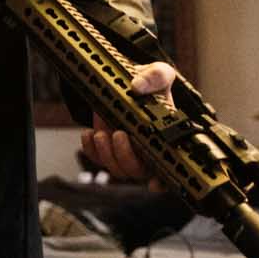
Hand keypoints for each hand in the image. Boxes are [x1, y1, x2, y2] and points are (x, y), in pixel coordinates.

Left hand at [80, 61, 178, 183]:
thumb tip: (137, 86)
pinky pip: (97, 159)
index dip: (163, 182)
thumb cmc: (152, 81)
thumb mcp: (160, 73)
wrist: (130, 80)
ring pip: (117, 169)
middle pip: (137, 171)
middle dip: (125, 157)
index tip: (155, 185)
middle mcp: (148, 151)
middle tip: (118, 133)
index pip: (169, 169)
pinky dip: (91, 149)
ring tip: (101, 132)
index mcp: (167, 139)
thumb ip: (155, 76)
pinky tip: (89, 134)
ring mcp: (127, 151)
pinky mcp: (108, 148)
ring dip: (106, 154)